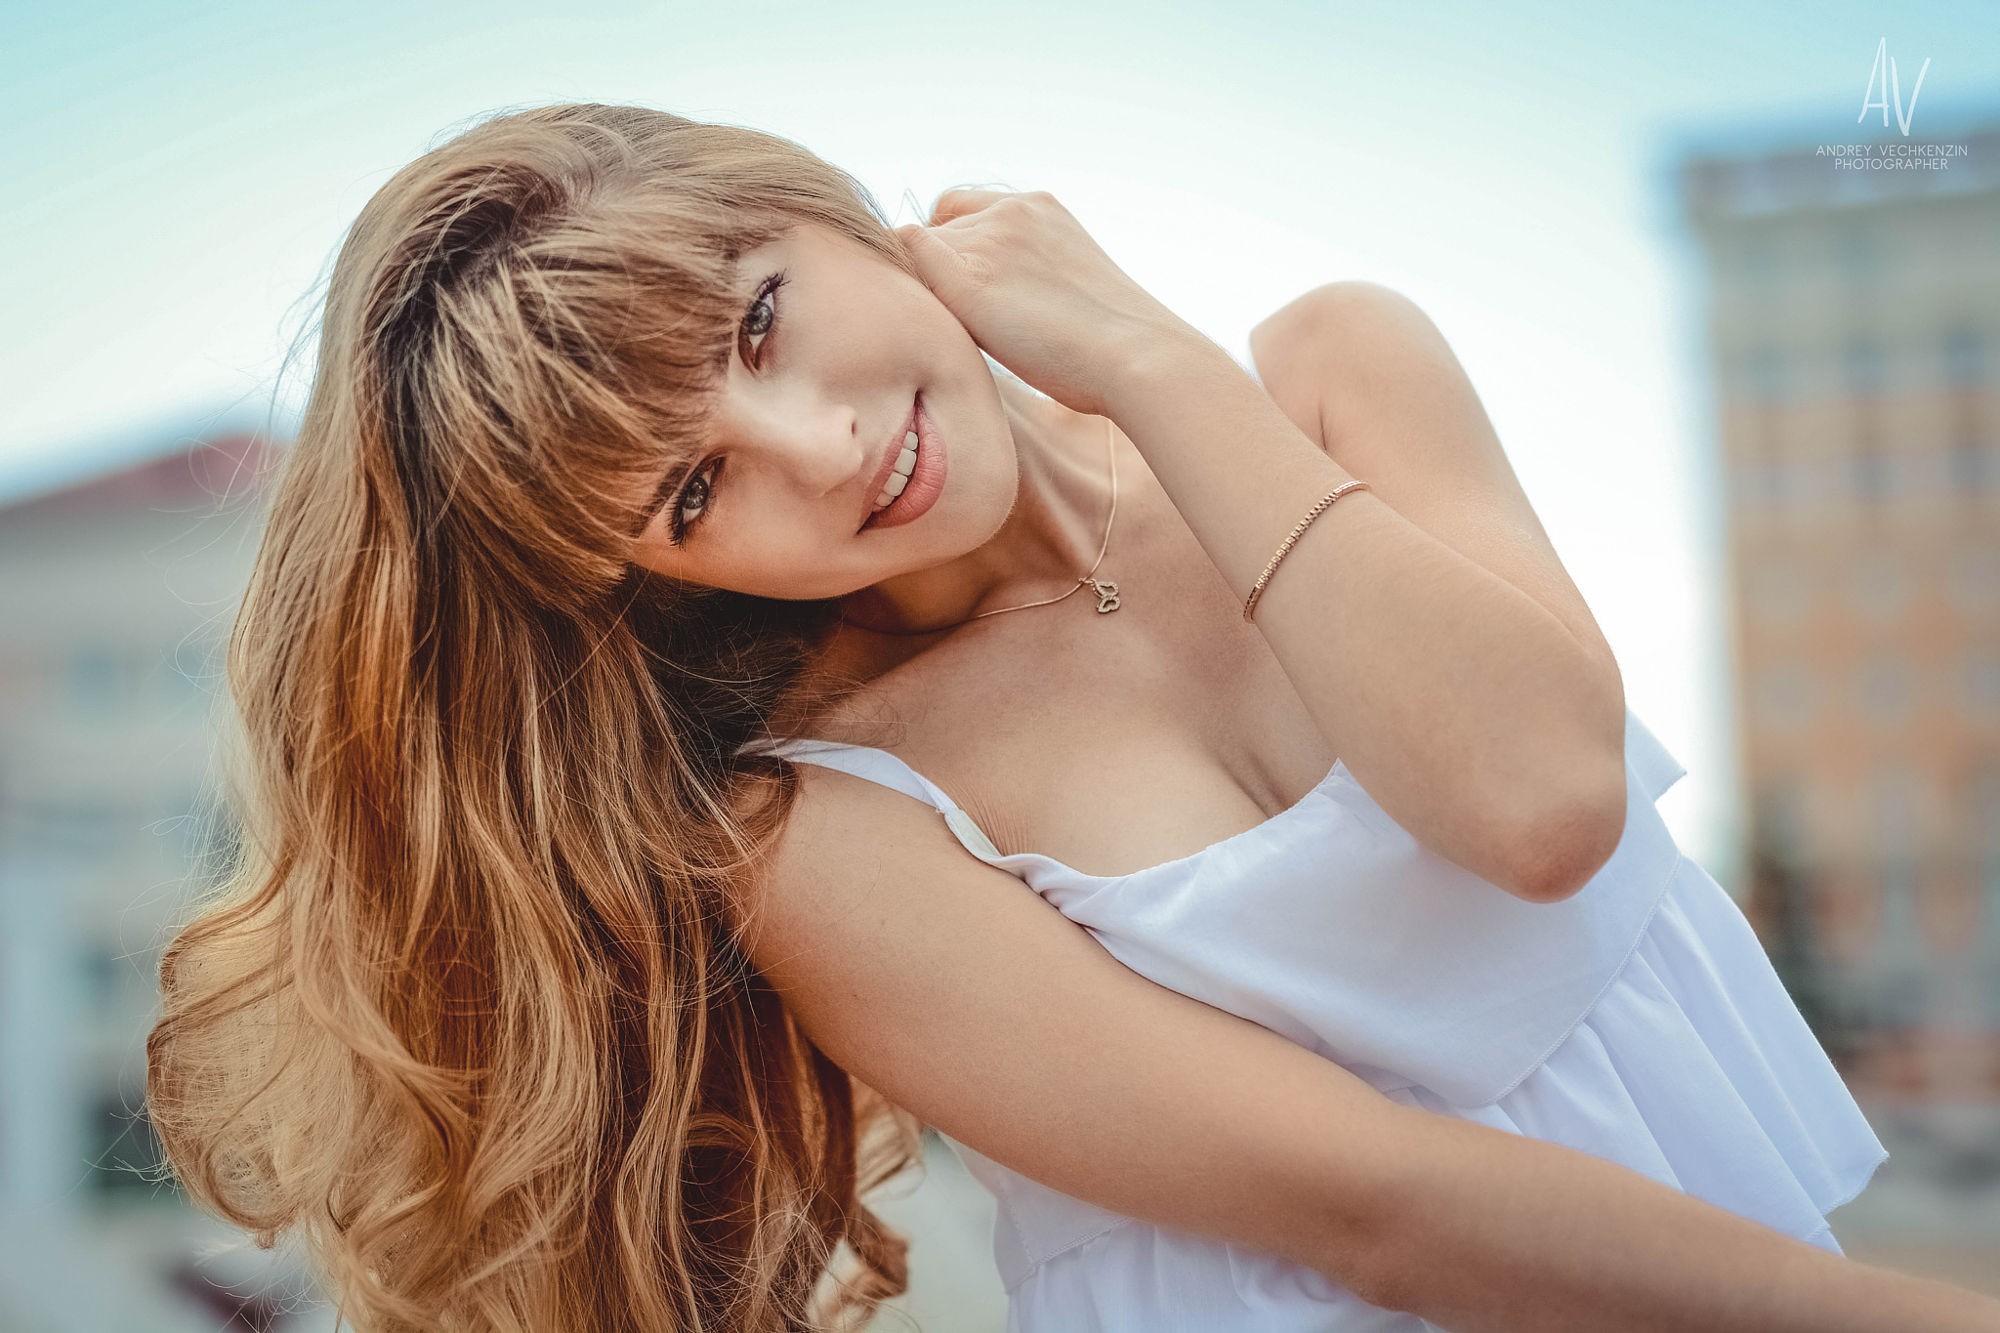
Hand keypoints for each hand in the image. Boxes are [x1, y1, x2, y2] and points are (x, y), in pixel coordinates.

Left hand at [895, 189, 1194, 417]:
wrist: (1137, 356)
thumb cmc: (1113, 349)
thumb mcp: (1071, 287)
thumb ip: (1029, 275)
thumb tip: (1001, 303)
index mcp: (1040, 207)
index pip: (964, 209)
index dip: (955, 246)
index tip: (970, 294)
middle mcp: (1009, 210)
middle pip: (938, 230)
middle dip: (940, 270)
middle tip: (965, 323)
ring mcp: (987, 239)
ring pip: (920, 253)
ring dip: (929, 289)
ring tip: (961, 336)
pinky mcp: (966, 277)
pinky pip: (906, 261)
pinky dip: (911, 291)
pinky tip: (932, 328)